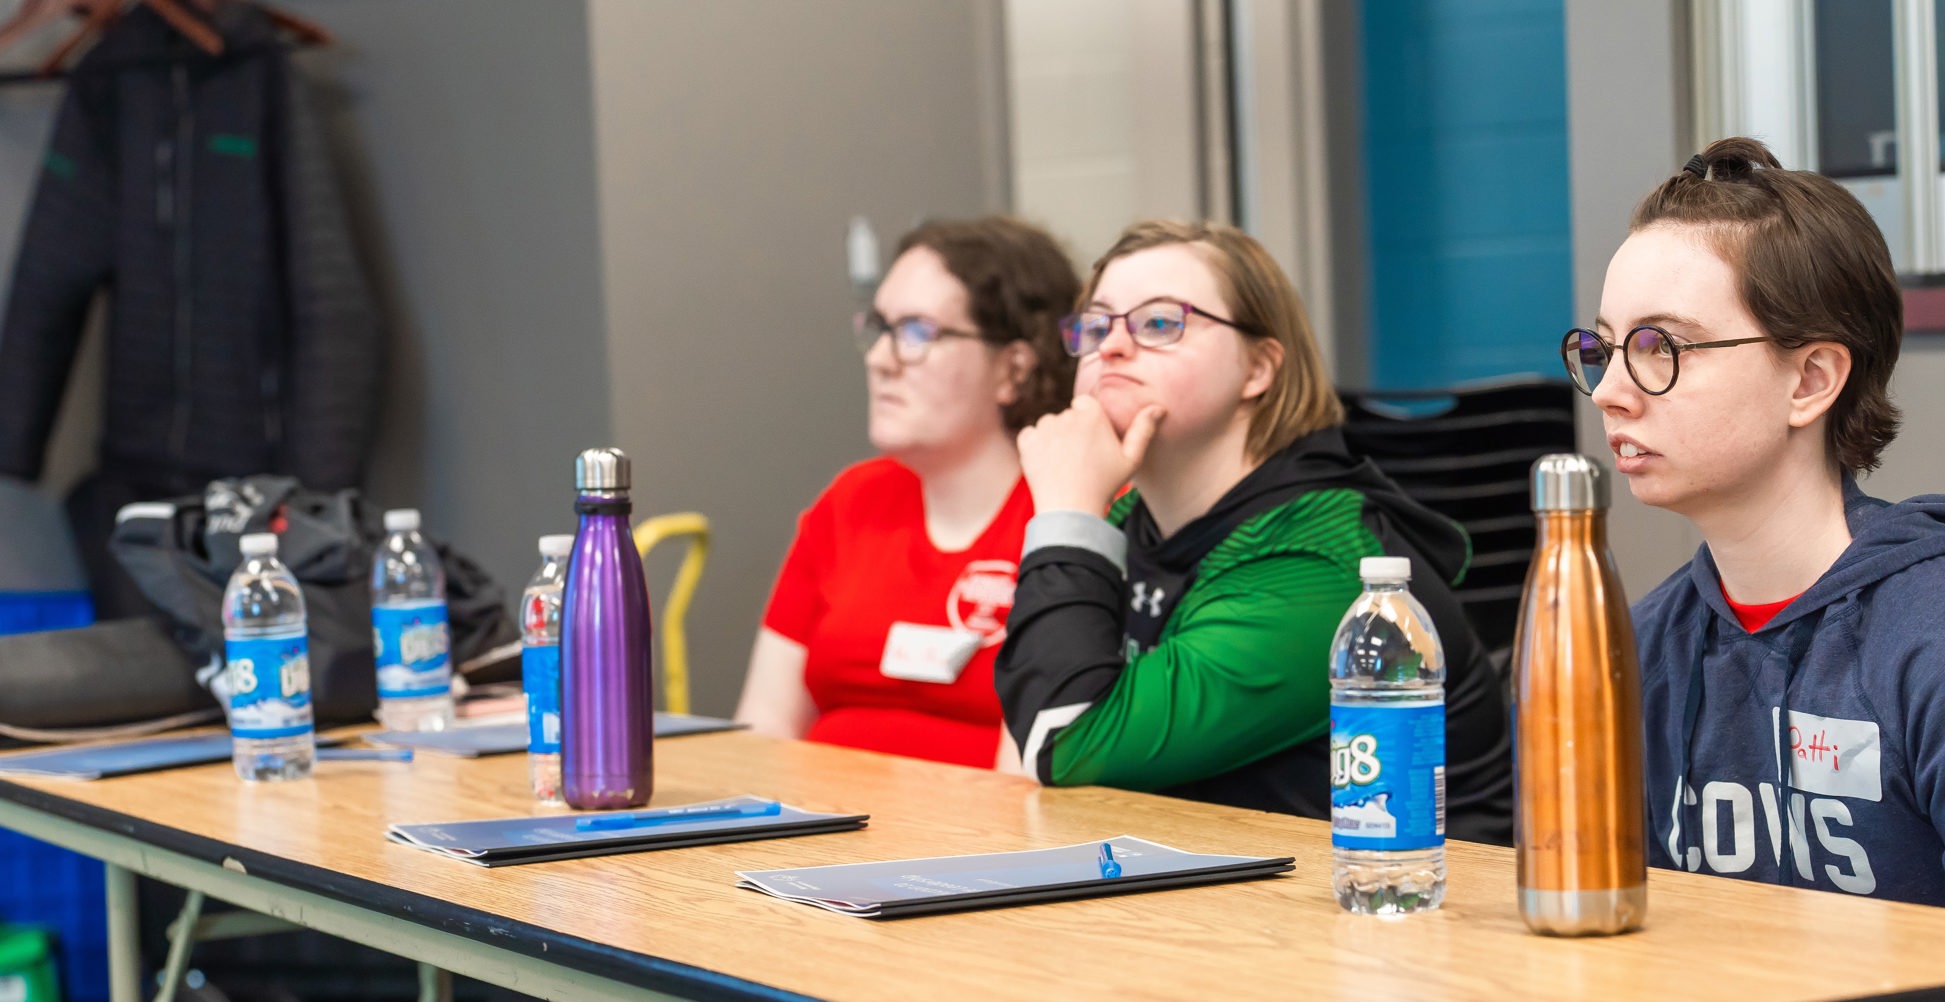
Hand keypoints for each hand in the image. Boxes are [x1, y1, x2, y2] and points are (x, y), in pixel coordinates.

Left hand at [1016, 396, 1163, 513]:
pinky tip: (1048, 464)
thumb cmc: (1105, 484)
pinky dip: (1035, 447)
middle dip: (1071, 432)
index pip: (1085, 404)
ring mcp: (1044, 427)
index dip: (1088, 423)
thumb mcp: (1131, 459)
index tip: (1092, 443)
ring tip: (1065, 464)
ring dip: (1053, 438)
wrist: (1072, 508)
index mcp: (1092, 413)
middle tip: (1080, 460)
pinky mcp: (1027, 441)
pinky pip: (1029, 436)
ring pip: (1048, 425)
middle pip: (1066, 416)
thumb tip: (1159, 408)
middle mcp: (1067, 414)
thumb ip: (1144, 430)